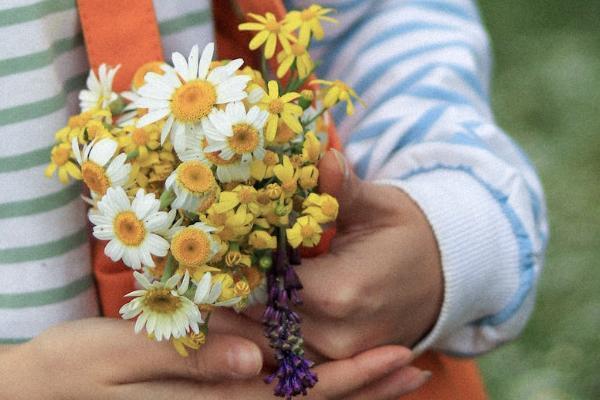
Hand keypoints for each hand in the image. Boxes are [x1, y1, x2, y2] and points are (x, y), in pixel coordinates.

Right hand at [0, 318, 427, 399]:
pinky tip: (327, 368)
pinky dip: (309, 383)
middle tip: (418, 365)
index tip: (399, 355)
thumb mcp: (120, 355)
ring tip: (396, 370)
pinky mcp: (206, 397)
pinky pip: (269, 396)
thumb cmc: (70, 371)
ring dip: (350, 387)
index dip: (352, 376)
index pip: (298, 393)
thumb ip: (189, 359)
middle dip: (367, 386)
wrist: (38, 395)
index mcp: (212, 398)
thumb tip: (256, 358)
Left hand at [215, 149, 442, 363]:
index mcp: (342, 292)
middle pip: (258, 317)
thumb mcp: (380, 207)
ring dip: (242, 316)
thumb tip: (325, 157)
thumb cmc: (406, 236)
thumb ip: (345, 190)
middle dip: (233, 291)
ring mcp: (336, 356)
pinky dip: (264, 333)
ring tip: (221, 286)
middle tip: (209, 264)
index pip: (265, 283)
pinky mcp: (337, 364)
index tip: (216, 245)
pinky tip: (252, 307)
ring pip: (266, 342)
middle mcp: (335, 335)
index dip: (237, 264)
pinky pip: (286, 355)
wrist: (441, 279)